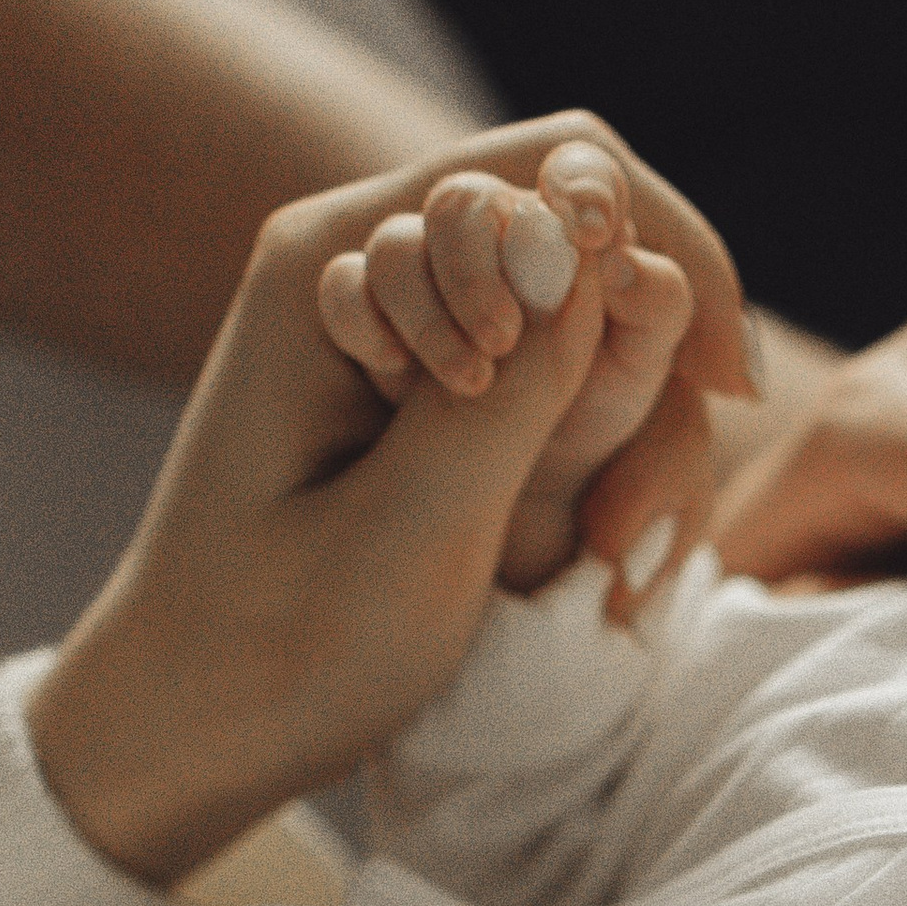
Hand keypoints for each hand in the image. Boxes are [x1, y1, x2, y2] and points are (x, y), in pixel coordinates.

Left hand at [26, 112, 752, 884]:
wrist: (179, 734)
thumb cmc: (272, 652)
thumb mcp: (414, 533)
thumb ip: (515, 388)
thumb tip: (589, 249)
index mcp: (330, 261)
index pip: (548, 171)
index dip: (661, 247)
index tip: (727, 391)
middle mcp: (360, 257)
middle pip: (574, 222)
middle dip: (653, 338)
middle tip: (682, 476)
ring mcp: (392, 321)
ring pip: (576, 303)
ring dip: (630, 414)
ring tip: (618, 563)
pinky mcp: (416, 385)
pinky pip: (545, 367)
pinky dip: (596, 442)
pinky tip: (600, 551)